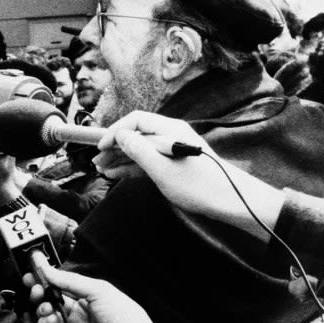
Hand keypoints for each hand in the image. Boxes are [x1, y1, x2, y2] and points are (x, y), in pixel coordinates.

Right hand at [24, 265, 190, 322]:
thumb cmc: (126, 319)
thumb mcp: (99, 290)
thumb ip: (70, 280)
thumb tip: (47, 268)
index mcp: (88, 298)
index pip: (61, 285)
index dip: (47, 279)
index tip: (34, 271)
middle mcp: (79, 314)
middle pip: (50, 300)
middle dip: (40, 292)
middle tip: (35, 288)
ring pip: (46, 317)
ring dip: (41, 308)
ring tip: (45, 306)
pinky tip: (51, 320)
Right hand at [93, 112, 283, 239]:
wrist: (228, 201)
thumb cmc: (197, 185)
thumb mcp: (162, 169)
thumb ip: (138, 150)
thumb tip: (120, 136)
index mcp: (169, 130)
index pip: (135, 121)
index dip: (115, 132)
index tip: (101, 147)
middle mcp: (170, 135)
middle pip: (136, 134)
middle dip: (114, 147)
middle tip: (96, 160)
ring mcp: (172, 149)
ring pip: (140, 149)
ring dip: (120, 158)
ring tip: (101, 169)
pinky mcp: (173, 163)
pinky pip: (148, 160)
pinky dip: (132, 166)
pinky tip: (117, 173)